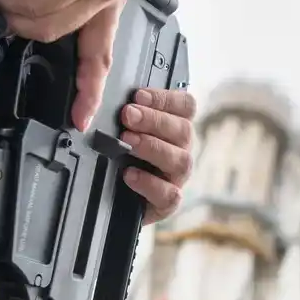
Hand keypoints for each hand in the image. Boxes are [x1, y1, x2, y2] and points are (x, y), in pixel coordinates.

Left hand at [119, 88, 196, 224]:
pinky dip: (149, 183)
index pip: (186, 106)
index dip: (164, 98)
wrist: (112, 199)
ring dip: (153, 147)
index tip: (139, 96)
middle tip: (128, 115)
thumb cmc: (121, 160)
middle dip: (153, 120)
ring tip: (128, 142)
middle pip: (183, 130)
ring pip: (180, 160)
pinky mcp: (168, 203)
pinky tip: (130, 174)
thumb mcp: (124, 132)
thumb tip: (115, 97)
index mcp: (174, 128)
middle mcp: (181, 150)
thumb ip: (129, 115)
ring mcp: (177, 178)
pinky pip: (169, 194)